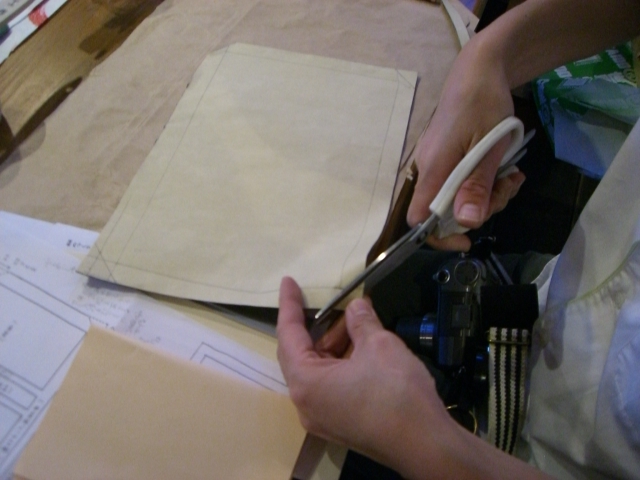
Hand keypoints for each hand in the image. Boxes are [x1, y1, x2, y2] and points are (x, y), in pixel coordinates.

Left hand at [276, 276, 460, 477]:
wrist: (426, 444)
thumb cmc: (395, 391)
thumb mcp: (378, 345)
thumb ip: (360, 321)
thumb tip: (356, 307)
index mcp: (306, 383)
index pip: (288, 335)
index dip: (289, 305)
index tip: (288, 282)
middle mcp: (306, 404)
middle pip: (303, 355)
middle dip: (321, 327)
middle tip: (342, 306)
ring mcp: (324, 418)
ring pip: (320, 371)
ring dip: (336, 346)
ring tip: (360, 325)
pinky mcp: (342, 425)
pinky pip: (332, 387)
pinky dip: (343, 364)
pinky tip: (364, 349)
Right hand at [407, 37, 525, 250]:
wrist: (479, 69)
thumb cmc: (483, 102)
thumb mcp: (489, 146)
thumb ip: (477, 185)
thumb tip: (467, 223)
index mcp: (434, 168)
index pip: (419, 218)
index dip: (439, 236)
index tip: (468, 238)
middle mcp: (429, 170)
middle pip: (446, 211)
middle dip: (480, 209)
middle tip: (507, 189)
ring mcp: (437, 163)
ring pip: (458, 197)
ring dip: (489, 194)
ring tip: (512, 176)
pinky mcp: (447, 157)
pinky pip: (462, 181)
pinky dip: (484, 181)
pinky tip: (505, 170)